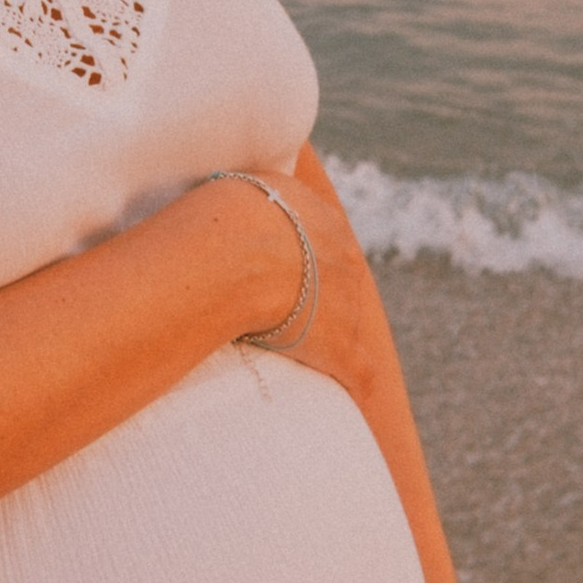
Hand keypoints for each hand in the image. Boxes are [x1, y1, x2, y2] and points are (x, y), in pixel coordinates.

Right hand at [207, 160, 379, 400]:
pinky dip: (355, 385)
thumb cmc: (224, 216)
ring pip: (348, 324)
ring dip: (330, 339)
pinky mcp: (339, 347)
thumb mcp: (243, 185)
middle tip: (287, 312)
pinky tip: (352, 398)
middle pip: (339, 280)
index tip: (280, 270)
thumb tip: (233, 197)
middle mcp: (344, 259)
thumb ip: (252, 195)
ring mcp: (345, 304)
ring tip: (307, 357)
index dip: (301, 257)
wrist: (237, 251)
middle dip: (320, 296)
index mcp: (322, 220)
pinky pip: (358, 372)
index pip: (320, 240)